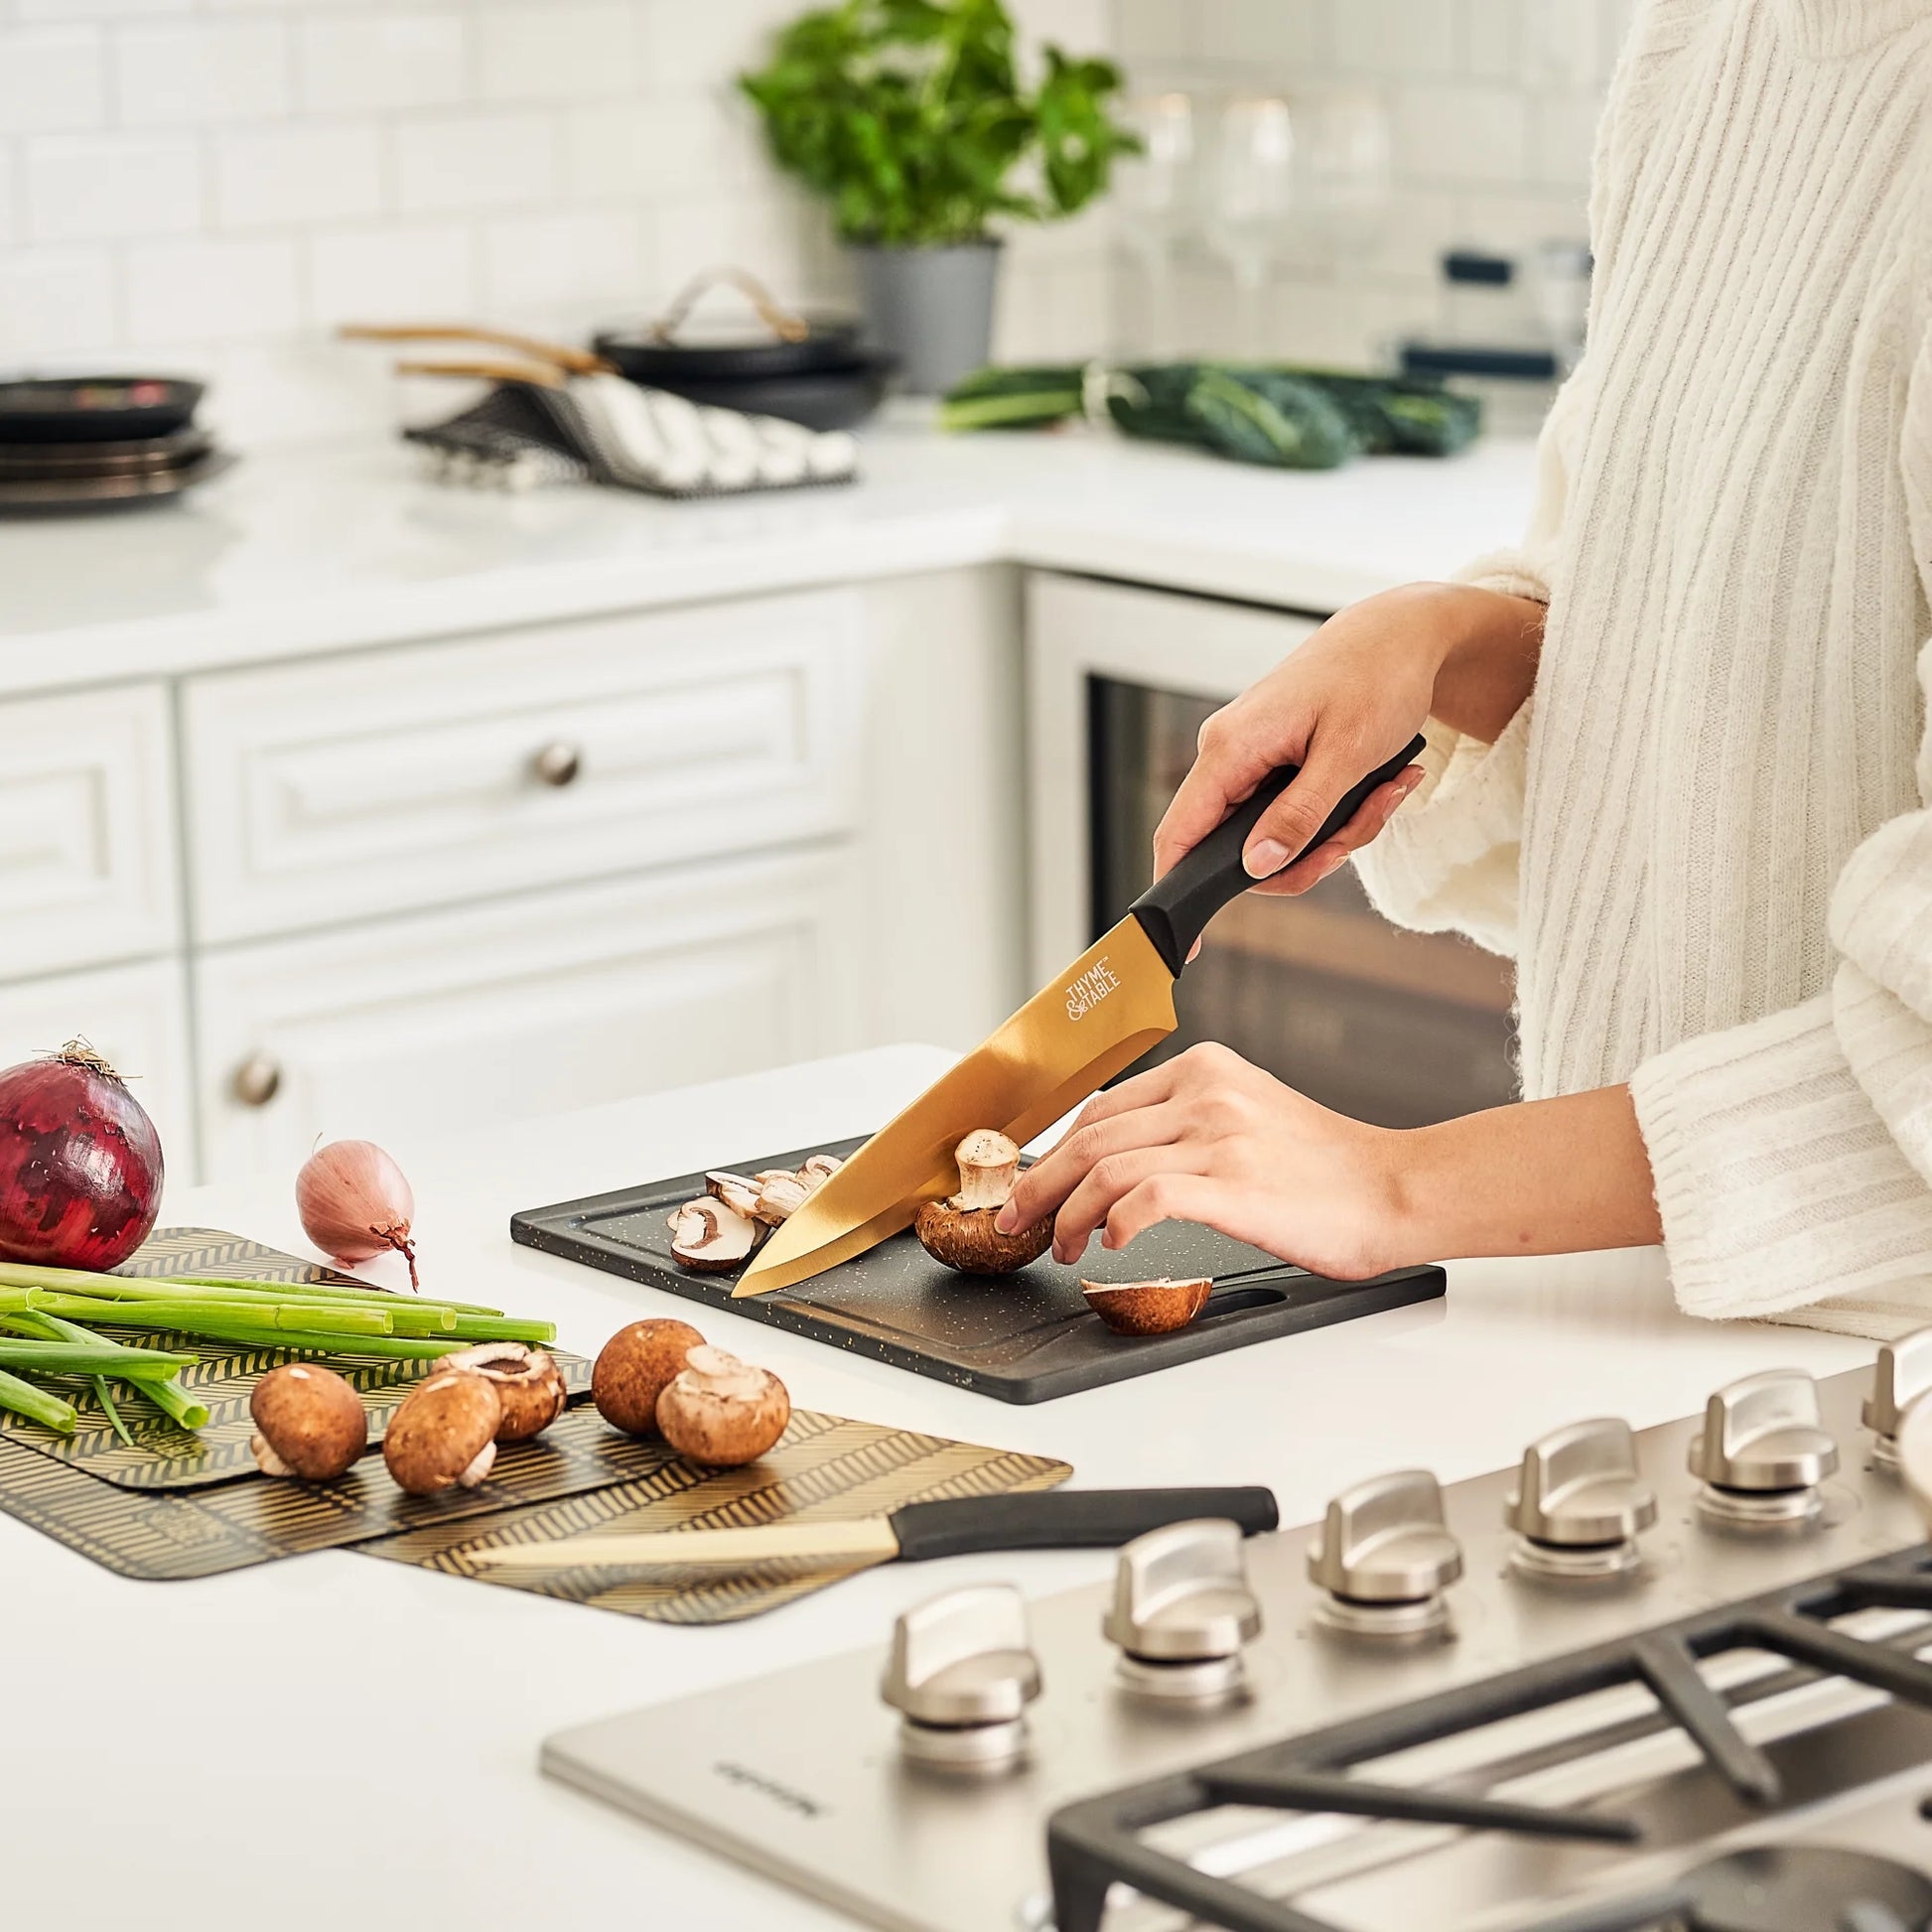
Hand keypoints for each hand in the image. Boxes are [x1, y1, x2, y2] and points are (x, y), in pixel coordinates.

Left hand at [996, 1052, 1661, 1276]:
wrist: (1397, 1190)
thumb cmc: (1329, 1170)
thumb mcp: (1250, 1117)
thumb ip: (1188, 1125)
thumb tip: (1117, 1170)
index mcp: (1205, 1069)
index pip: (1104, 1107)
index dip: (1056, 1151)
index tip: (1037, 1184)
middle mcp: (1205, 1093)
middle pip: (1089, 1134)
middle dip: (1040, 1183)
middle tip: (1021, 1220)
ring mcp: (1217, 1135)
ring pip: (1105, 1167)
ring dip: (1068, 1213)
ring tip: (1063, 1247)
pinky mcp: (1231, 1182)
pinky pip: (1144, 1196)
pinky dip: (1114, 1222)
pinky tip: (1113, 1244)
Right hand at [1154, 581, 1543, 898]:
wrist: (1401, 633)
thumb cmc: (1376, 679)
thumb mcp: (1346, 757)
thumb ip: (1298, 816)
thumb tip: (1255, 868)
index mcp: (1229, 749)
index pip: (1179, 833)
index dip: (1174, 890)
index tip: (1181, 942)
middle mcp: (1229, 754)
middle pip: (1240, 848)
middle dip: (1309, 855)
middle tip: (1361, 831)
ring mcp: (1252, 759)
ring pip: (1277, 837)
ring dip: (1337, 833)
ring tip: (1386, 792)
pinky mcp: (1277, 762)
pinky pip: (1296, 814)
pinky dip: (1343, 812)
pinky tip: (1383, 783)